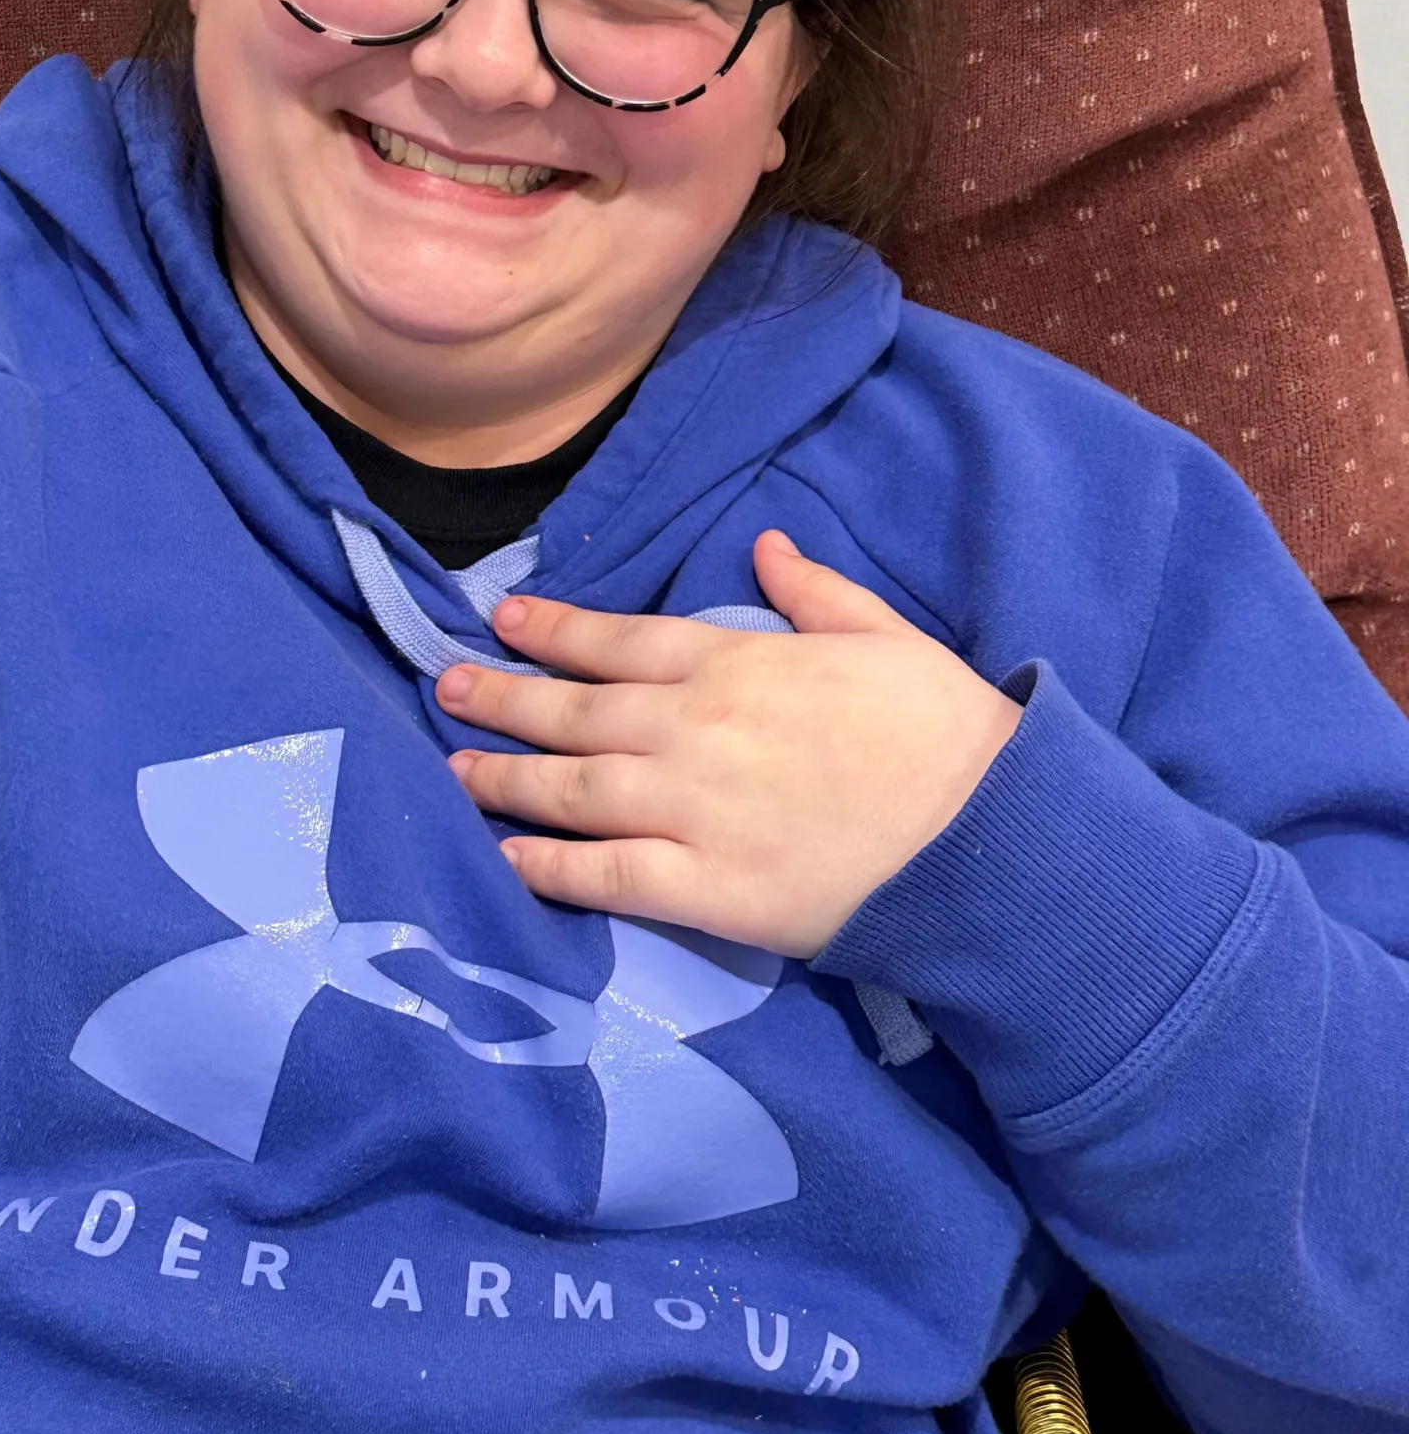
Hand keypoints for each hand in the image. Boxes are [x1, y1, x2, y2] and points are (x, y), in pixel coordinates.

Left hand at [436, 531, 1021, 957]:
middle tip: (447, 688)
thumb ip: (812, 590)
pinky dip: (550, 868)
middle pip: (575, 712)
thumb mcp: (882, 634)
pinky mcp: (706, 890)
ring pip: (572, 791)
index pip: (618, 639)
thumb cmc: (942, 729)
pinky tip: (508, 859)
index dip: (553, 631)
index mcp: (734, 663)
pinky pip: (607, 877)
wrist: (987, 835)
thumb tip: (762, 544)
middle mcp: (693, 730)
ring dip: (505, 779)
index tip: (503, 622)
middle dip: (503, 699)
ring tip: (456, 771)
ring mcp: (692, 811)